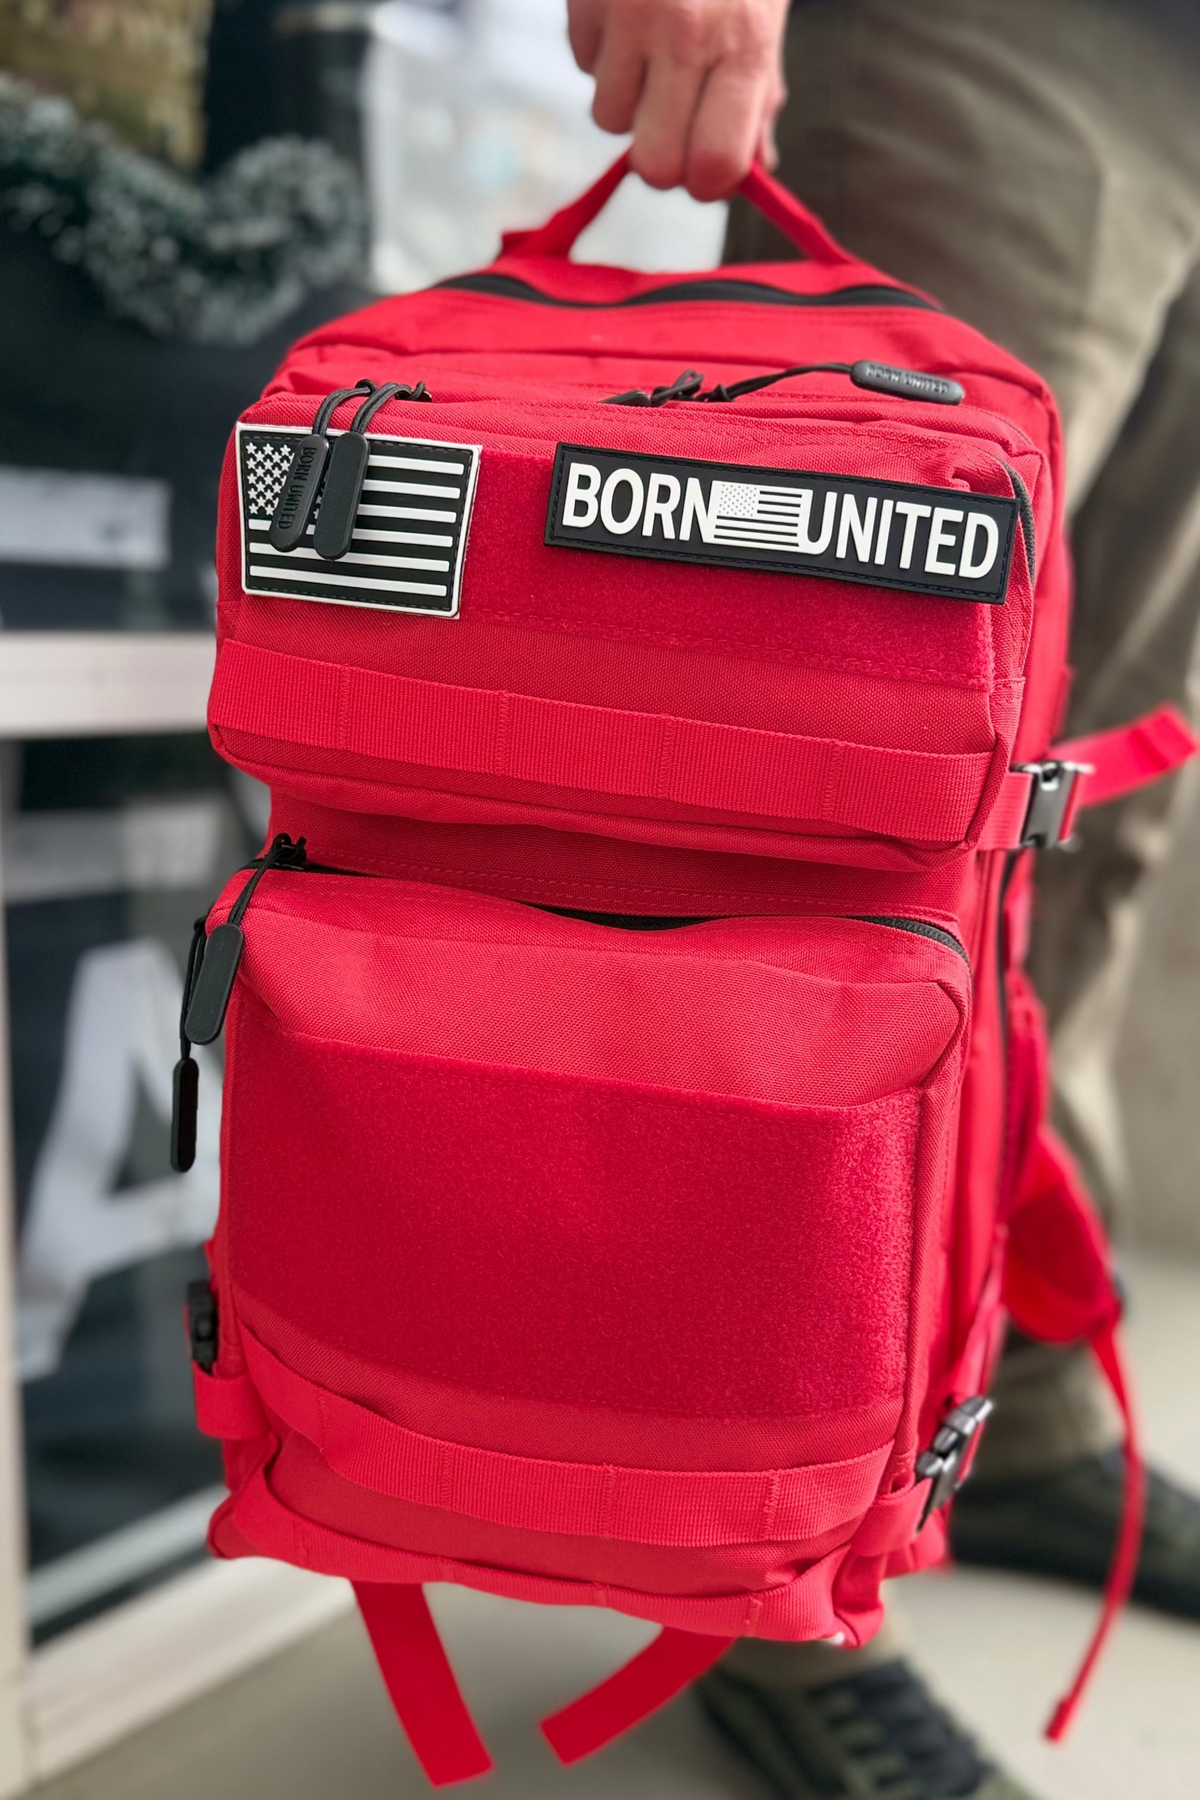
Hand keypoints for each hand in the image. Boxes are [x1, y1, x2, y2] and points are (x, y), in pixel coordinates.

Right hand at [568, 0, 787, 200]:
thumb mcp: (763, 20)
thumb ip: (759, 100)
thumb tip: (756, 173)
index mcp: (745, 48)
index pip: (716, 167)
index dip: (705, 181)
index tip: (704, 166)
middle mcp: (688, 36)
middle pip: (654, 166)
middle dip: (658, 158)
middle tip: (669, 124)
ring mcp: (632, 17)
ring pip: (609, 120)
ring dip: (625, 100)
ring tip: (648, 52)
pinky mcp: (587, 0)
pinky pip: (583, 67)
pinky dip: (600, 53)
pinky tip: (625, 16)